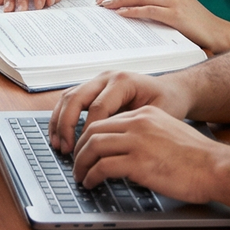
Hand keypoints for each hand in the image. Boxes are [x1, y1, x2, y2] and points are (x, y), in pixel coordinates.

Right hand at [47, 68, 188, 155]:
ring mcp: (97, 81)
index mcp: (123, 81)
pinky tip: (59, 136)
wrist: (172, 90)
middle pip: (76, 98)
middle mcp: (106, 78)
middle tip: (66, 149)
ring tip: (58, 145)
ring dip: (59, 121)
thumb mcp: (160, 114)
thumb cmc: (168, 102)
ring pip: (68, 97)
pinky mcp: (93, 88)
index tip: (87, 152)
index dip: (89, 131)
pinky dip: (61, 117)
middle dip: (66, 125)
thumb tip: (117, 148)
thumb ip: (136, 127)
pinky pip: (70, 100)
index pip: (98, 107)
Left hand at [69, 103, 223, 199]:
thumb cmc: (198, 158)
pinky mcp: (138, 163)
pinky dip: (92, 176)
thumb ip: (146, 136)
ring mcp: (137, 142)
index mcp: (145, 115)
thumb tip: (127, 151)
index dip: (89, 137)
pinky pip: (103, 167)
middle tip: (76, 164)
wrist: (216, 168)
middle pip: (94, 131)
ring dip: (82, 164)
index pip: (105, 120)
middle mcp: (138, 124)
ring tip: (80, 176)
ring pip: (94, 147)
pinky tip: (92, 183)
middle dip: (80, 149)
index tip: (85, 149)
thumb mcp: (168, 134)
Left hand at [97, 0, 229, 54]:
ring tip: (105, 7)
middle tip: (100, 2)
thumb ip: (158, 4)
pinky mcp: (175, 13)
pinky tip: (121, 14)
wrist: (218, 33)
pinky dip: (132, 11)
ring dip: (118, 1)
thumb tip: (132, 8)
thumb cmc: (196, 24)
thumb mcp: (176, 8)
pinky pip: (148, 9)